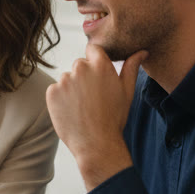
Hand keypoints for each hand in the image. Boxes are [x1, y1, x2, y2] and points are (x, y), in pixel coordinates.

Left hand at [46, 46, 145, 189]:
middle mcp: (81, 68)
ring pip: (67, 78)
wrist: (96, 144)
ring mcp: (64, 80)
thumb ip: (131, 67)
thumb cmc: (114, 118)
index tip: (98, 75)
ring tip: (83, 107)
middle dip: (85, 76)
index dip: (95, 61)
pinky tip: (72, 111)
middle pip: (80, 64)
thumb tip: (141, 52)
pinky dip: (61, 98)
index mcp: (100, 65)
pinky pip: (56, 90)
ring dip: (72, 87)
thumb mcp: (127, 91)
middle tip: (93, 97)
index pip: (93, 49)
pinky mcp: (52, 92)